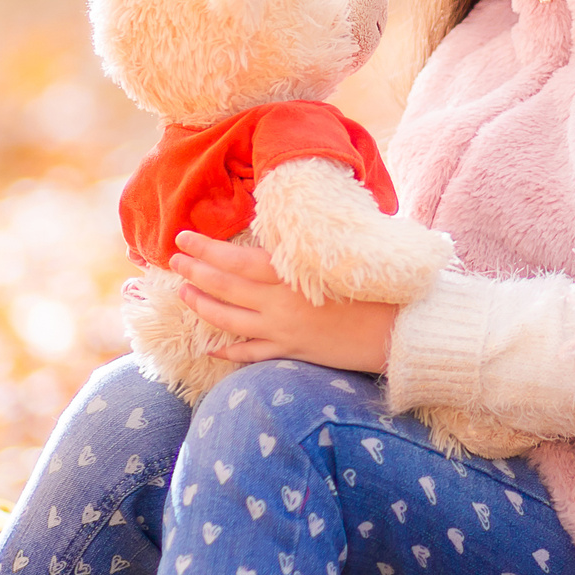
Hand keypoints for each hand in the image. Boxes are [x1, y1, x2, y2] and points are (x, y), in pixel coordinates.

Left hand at [171, 231, 397, 374]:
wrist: (401, 328)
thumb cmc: (379, 282)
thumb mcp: (344, 250)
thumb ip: (311, 240)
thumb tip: (290, 221)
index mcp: (291, 271)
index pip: (235, 258)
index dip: (205, 249)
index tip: (182, 238)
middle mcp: (280, 301)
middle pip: (225, 286)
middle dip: (194, 273)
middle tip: (173, 261)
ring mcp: (283, 329)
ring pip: (229, 320)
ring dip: (203, 306)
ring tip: (185, 295)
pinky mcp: (293, 351)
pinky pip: (252, 353)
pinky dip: (229, 351)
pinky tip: (212, 348)